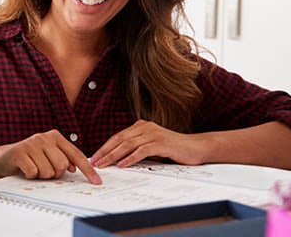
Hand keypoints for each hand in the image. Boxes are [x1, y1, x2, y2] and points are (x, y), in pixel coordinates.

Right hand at [0, 130, 100, 183]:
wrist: (3, 157)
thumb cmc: (29, 158)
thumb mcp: (48, 156)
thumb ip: (63, 159)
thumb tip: (74, 169)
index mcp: (55, 136)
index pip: (76, 155)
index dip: (87, 170)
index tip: (97, 182)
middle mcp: (44, 137)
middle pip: (62, 165)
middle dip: (54, 174)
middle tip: (43, 170)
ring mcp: (32, 143)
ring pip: (48, 171)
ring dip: (40, 176)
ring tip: (33, 168)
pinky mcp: (20, 152)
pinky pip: (33, 172)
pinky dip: (29, 176)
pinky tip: (24, 169)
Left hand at [90, 120, 206, 167]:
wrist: (196, 147)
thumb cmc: (172, 149)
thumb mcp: (151, 147)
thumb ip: (136, 148)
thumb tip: (117, 159)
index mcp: (140, 126)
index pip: (117, 136)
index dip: (105, 147)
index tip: (94, 157)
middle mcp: (145, 127)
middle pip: (119, 139)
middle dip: (105, 151)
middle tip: (94, 162)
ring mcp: (153, 133)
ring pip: (128, 144)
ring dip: (114, 155)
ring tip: (104, 164)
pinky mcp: (161, 142)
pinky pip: (142, 150)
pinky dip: (130, 158)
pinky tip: (122, 164)